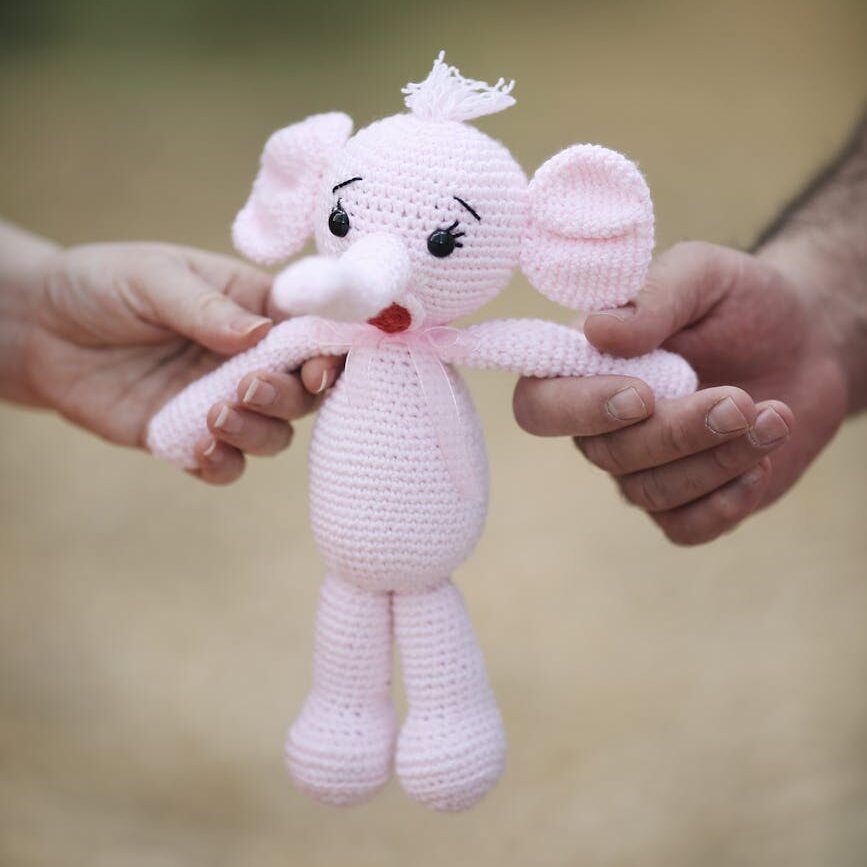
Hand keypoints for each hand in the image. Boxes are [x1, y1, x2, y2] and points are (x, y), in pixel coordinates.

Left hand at [21, 242, 341, 483]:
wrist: (40, 330)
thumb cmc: (103, 286)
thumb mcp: (153, 278)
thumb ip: (206, 307)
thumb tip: (260, 334)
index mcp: (253, 309)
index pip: (311, 331)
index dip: (326, 353)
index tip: (315, 368)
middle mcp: (247, 359)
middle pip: (301, 392)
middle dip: (287, 396)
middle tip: (246, 385)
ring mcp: (220, 400)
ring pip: (273, 433)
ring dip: (258, 432)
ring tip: (216, 415)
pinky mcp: (186, 436)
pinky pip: (226, 465)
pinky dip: (224, 464)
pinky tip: (201, 451)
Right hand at [513, 241, 849, 543]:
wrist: (806, 341)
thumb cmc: (742, 301)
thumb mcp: (703, 274)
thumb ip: (653, 297)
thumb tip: (596, 331)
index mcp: (585, 367)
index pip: (539, 406)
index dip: (579, 411)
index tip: (644, 395)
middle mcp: (602, 425)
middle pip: (606, 454)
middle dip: (677, 432)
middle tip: (740, 400)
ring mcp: (642, 467)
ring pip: (650, 492)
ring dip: (717, 460)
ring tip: (773, 416)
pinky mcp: (687, 500)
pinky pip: (684, 528)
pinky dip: (725, 503)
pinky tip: (762, 462)